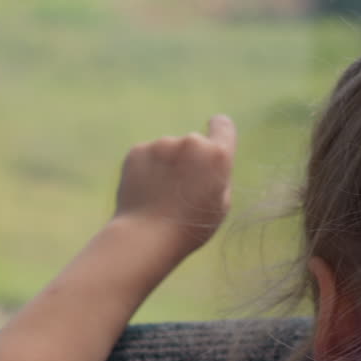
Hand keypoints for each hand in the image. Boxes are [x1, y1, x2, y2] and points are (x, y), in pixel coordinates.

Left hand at [113, 115, 236, 256]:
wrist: (146, 236)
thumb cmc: (190, 227)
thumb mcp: (220, 204)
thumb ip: (218, 175)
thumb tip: (208, 163)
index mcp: (217, 155)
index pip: (223, 125)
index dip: (219, 130)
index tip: (213, 137)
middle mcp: (190, 142)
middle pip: (193, 145)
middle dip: (190, 160)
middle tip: (182, 190)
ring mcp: (161, 145)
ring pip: (168, 151)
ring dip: (167, 165)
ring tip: (161, 196)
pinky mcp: (137, 151)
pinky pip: (147, 156)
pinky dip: (147, 169)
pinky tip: (146, 192)